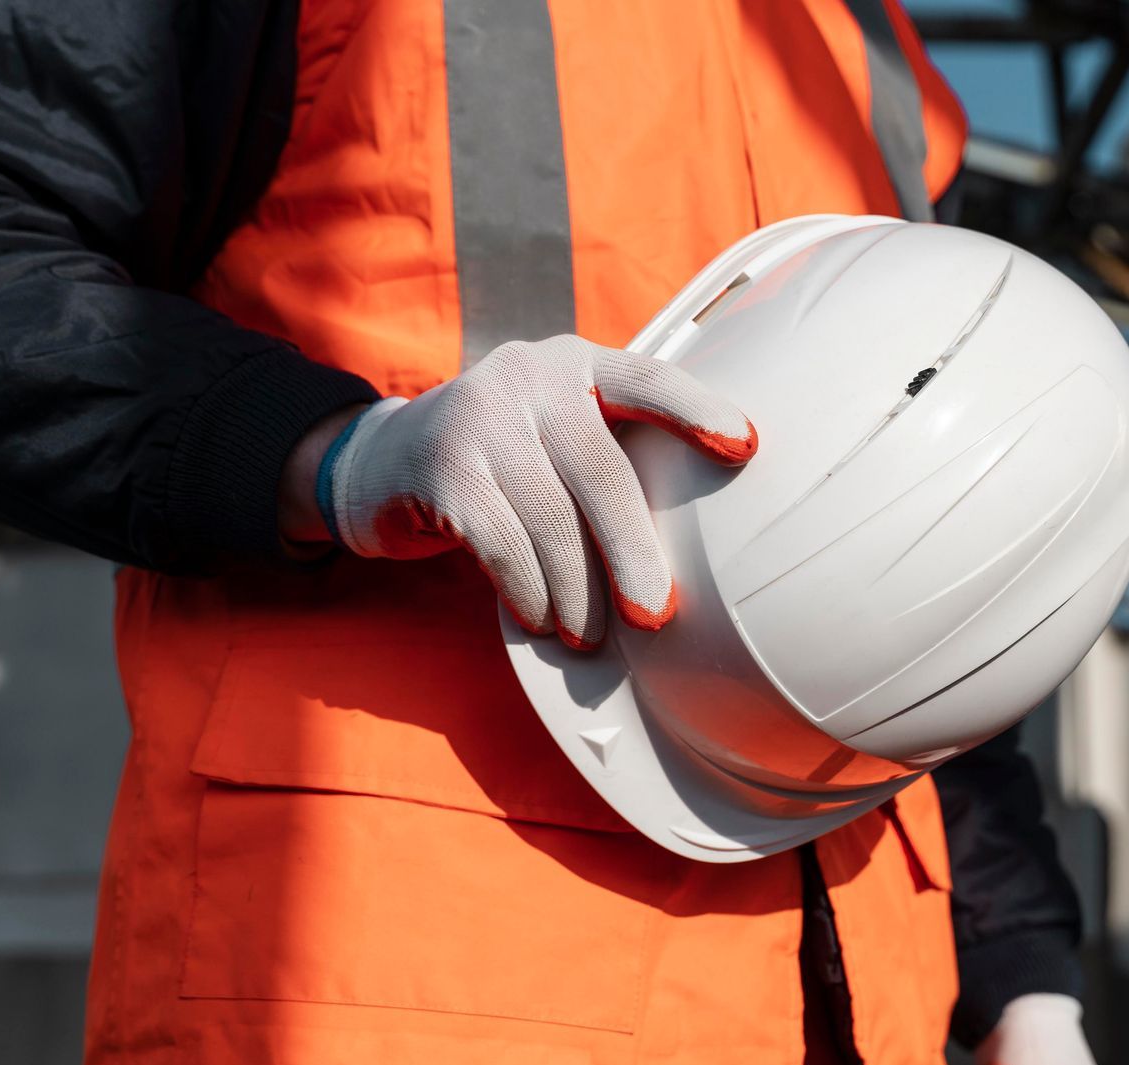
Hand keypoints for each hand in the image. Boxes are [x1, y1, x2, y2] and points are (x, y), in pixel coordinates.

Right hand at [313, 335, 754, 647]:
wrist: (383, 461)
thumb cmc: (503, 464)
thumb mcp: (553, 438)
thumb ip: (605, 461)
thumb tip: (671, 562)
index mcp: (575, 365)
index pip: (646, 378)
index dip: (695, 410)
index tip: (745, 447)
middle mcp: (529, 377)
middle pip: (601, 470)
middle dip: (632, 552)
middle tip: (654, 615)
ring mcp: (480, 417)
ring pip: (551, 519)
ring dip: (576, 592)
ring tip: (589, 636)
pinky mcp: (442, 467)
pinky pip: (501, 543)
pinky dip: (528, 591)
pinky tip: (540, 619)